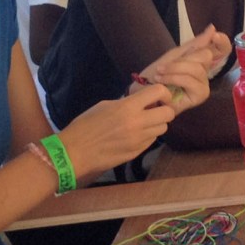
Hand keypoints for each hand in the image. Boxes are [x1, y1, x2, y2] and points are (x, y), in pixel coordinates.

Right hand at [59, 83, 174, 180]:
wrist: (76, 151)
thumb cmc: (85, 124)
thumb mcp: (104, 106)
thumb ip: (126, 103)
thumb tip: (140, 103)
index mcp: (127, 107)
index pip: (158, 92)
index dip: (163, 92)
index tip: (158, 96)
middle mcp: (137, 123)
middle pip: (168, 113)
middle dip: (164, 109)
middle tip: (154, 110)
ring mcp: (139, 140)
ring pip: (163, 128)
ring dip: (157, 123)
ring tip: (143, 123)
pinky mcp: (137, 152)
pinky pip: (152, 140)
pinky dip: (148, 135)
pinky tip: (135, 135)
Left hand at [134, 25, 229, 113]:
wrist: (143, 89)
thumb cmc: (157, 72)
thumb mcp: (175, 54)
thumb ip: (195, 44)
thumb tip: (213, 27)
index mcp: (201, 61)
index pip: (223, 49)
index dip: (222, 42)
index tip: (215, 36)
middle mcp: (205, 73)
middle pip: (206, 56)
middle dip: (182, 59)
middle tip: (164, 66)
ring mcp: (203, 85)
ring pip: (196, 68)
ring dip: (173, 69)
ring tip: (160, 73)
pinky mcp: (199, 96)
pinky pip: (191, 80)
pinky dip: (174, 78)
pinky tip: (163, 81)